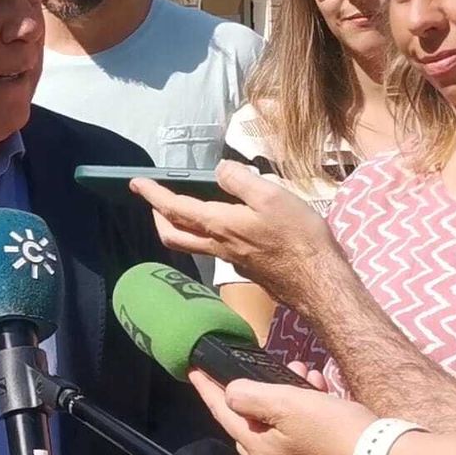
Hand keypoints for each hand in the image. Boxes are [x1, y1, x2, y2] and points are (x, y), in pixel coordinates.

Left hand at [129, 161, 347, 311]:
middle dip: (157, 216)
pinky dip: (207, 236)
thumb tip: (218, 170)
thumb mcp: (271, 196)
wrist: (319, 284)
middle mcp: (218, 246)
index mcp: (219, 225)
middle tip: (153, 200)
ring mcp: (232, 261)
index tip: (135, 183)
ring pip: (192, 245)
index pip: (174, 208)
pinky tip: (224, 227)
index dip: (152, 195)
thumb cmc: (298, 238)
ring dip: (179, 227)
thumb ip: (240, 180)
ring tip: (182, 210)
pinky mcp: (248, 269)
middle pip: (173, 235)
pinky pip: (215, 251)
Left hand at [187, 369, 372, 454]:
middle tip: (254, 365)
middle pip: (250, 418)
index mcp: (259, 449)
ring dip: (285, 391)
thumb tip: (230, 393)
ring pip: (280, 418)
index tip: (193, 368)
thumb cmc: (334, 430)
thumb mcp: (286, 404)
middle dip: (253, 388)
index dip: (207, 389)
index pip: (223, 413)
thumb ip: (250, 397)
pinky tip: (318, 385)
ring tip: (298, 369)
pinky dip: (306, 403)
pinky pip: (303, 425)